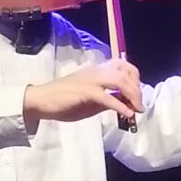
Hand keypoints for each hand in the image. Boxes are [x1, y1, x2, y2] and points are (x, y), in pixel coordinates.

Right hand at [24, 59, 142, 128]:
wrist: (41, 100)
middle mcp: (96, 71)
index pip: (123, 65)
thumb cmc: (63, 100)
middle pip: (125, 72)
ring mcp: (91, 80)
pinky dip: (121, 106)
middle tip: (139, 106)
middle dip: (137, 90)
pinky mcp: (86, 92)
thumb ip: (107, 98)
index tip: (137, 94)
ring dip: (132, 96)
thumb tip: (125, 104)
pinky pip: (108, 98)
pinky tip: (127, 115)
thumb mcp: (90, 99)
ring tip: (136, 110)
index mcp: (97, 70)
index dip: (135, 78)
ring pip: (120, 81)